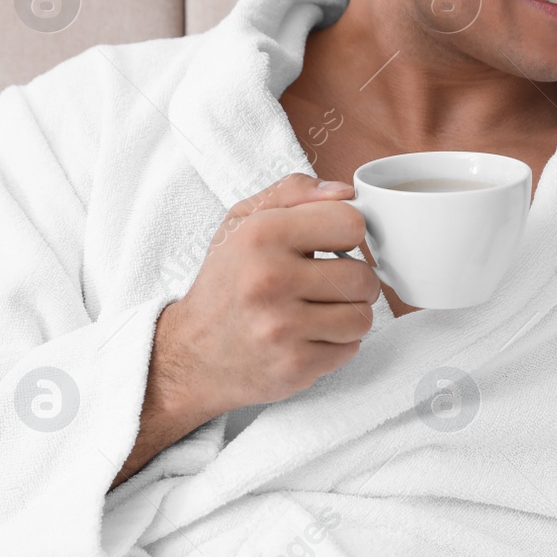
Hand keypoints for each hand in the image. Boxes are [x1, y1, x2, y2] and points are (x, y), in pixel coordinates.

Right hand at [152, 173, 381, 422]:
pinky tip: (308, 336)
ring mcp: (282, 327)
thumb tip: (346, 192)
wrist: (191, 353)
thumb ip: (293, 193)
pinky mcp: (294, 365)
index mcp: (261, 234)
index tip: (332, 245)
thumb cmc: (226, 281)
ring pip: (363, 316)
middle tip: (327, 284)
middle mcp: (270, 280)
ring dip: (349, 315)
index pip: (351, 223)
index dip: (348, 235)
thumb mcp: (243, 221)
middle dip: (354, 281)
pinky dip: (337, 344)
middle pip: (364, 276)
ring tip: (318, 311)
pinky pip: (351, 348)